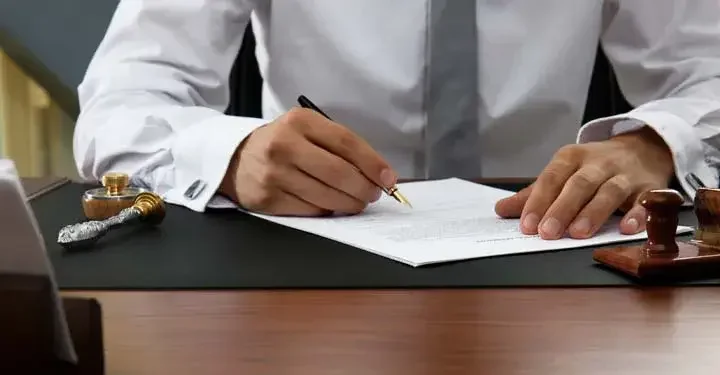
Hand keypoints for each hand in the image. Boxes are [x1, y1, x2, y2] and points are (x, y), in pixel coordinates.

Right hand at [220, 107, 396, 215]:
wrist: (236, 158)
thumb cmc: (282, 144)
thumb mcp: (307, 131)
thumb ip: (339, 146)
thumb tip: (378, 174)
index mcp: (300, 122)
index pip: (346, 143)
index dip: (372, 163)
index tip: (388, 178)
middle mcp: (284, 145)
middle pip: (339, 172)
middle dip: (364, 188)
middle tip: (373, 194)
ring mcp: (274, 174)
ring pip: (326, 196)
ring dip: (349, 203)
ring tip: (356, 202)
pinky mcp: (267, 199)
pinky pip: (309, 210)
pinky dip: (327, 211)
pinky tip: (331, 206)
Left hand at [494, 126, 675, 238]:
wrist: (643, 148)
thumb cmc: (594, 167)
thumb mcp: (562, 173)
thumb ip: (534, 194)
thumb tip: (501, 210)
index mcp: (571, 158)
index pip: (551, 178)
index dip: (538, 202)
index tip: (527, 225)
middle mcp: (598, 163)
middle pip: (579, 184)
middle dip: (562, 209)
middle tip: (547, 233)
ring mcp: (625, 174)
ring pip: (609, 191)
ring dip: (593, 213)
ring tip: (578, 234)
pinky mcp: (649, 187)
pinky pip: (645, 200)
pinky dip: (638, 214)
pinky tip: (626, 229)